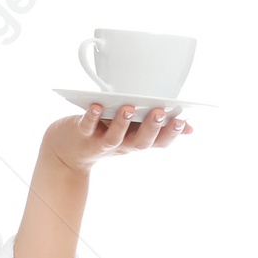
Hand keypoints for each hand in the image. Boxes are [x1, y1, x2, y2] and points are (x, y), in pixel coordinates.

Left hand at [43, 101, 191, 173]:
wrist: (68, 151)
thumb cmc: (106, 134)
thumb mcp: (134, 133)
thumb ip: (158, 129)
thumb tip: (189, 129)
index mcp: (137, 141)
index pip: (158, 142)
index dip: (170, 134)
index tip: (182, 121)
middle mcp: (122, 145)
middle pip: (139, 142)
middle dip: (151, 128)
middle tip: (161, 112)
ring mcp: (101, 141)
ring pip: (114, 137)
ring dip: (122, 123)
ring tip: (129, 107)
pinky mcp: (81, 134)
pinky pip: (87, 126)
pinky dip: (91, 117)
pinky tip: (97, 106)